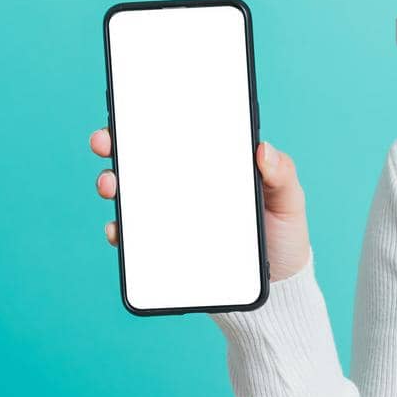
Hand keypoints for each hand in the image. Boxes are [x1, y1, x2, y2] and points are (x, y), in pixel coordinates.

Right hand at [89, 128, 312, 281]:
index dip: (152, 120)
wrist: (277, 287)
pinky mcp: (166, 249)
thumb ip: (282, 173)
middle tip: (106, 141)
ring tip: (111, 184)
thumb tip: (262, 148)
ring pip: (132, 196)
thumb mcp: (290, 201)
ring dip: (112, 184)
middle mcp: (187, 189)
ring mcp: (173, 218)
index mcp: (214, 168)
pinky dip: (120, 231)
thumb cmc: (284, 235)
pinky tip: (118, 228)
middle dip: (117, 146)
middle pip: (145, 162)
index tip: (133, 109)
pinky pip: (134, 238)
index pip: (179, 137)